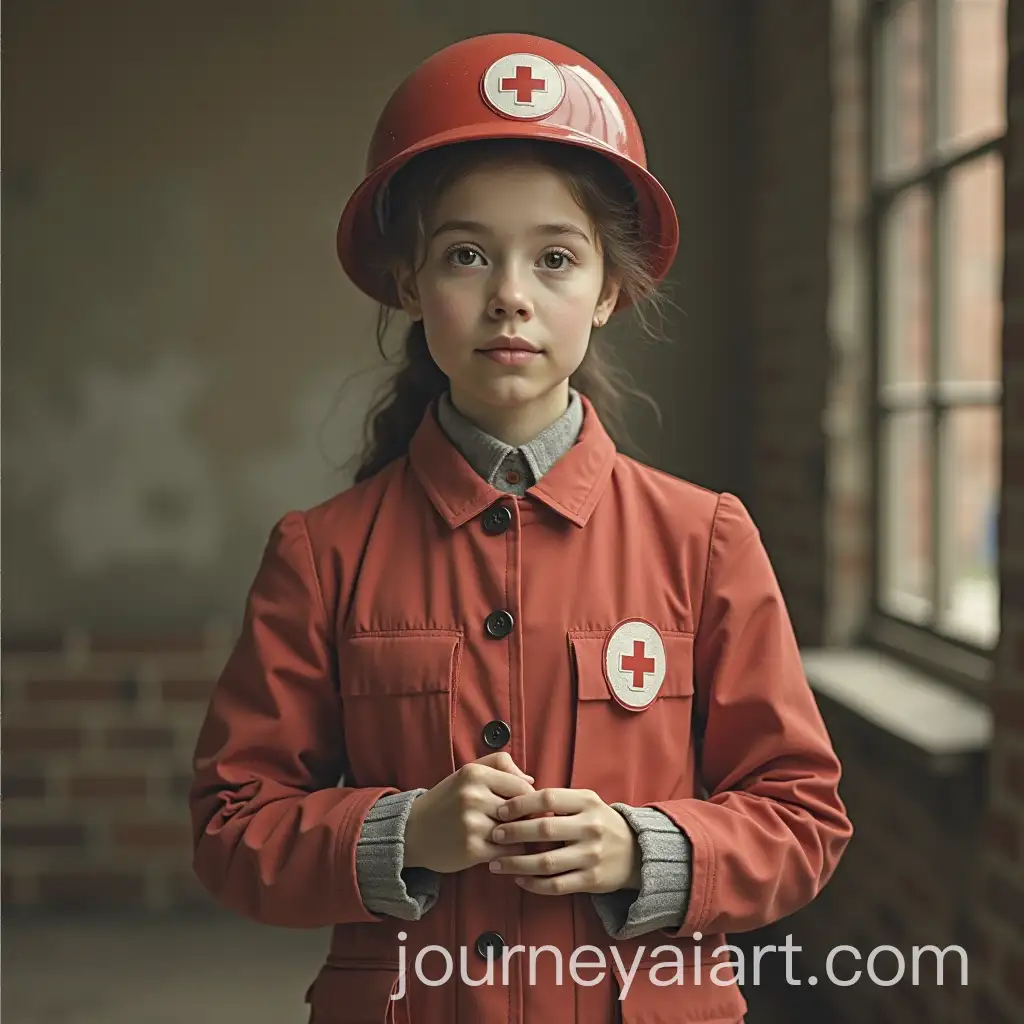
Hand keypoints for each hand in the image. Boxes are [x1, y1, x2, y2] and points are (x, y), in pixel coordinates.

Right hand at [403, 752, 535, 873]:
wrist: (412, 831)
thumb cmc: (447, 801)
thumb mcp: (467, 773)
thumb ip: (499, 765)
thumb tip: (531, 780)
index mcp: (474, 774)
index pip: (521, 786)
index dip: (529, 799)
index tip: (526, 807)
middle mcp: (473, 796)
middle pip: (521, 809)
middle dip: (526, 819)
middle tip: (525, 825)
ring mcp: (472, 823)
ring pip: (517, 832)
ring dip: (520, 838)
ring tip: (515, 839)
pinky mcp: (471, 849)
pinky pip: (508, 852)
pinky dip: (510, 853)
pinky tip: (502, 851)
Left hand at [487, 788, 641, 894]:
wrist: (636, 851)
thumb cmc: (600, 822)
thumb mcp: (586, 802)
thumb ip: (558, 800)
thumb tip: (516, 796)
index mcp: (587, 802)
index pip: (548, 799)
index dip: (520, 804)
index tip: (501, 810)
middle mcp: (590, 828)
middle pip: (544, 830)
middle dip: (514, 833)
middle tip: (494, 835)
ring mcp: (591, 856)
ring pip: (546, 862)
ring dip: (516, 863)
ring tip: (496, 863)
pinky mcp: (591, 881)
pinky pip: (556, 885)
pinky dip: (533, 884)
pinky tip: (518, 880)